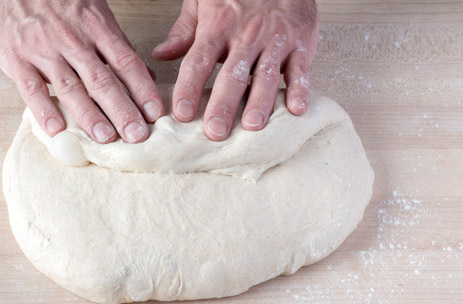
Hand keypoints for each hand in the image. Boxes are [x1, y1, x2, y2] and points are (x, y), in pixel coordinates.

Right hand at [0, 0, 161, 142]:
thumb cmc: (60, 1)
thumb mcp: (95, 13)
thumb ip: (118, 46)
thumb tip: (147, 76)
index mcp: (96, 28)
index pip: (126, 62)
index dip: (142, 89)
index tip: (155, 114)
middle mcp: (72, 40)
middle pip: (102, 80)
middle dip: (122, 110)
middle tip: (137, 136)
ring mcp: (43, 49)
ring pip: (70, 87)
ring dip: (89, 115)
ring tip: (106, 138)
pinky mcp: (16, 58)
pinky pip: (31, 87)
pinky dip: (43, 109)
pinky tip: (57, 128)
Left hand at [152, 0, 318, 139]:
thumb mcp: (204, 1)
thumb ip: (185, 31)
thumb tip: (162, 54)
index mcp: (219, 27)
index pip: (199, 61)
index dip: (189, 88)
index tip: (182, 113)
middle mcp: (246, 36)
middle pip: (232, 75)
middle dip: (223, 105)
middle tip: (215, 132)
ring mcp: (275, 41)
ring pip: (266, 75)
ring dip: (259, 102)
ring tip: (251, 126)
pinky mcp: (300, 46)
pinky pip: (300, 70)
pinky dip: (299, 90)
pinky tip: (295, 109)